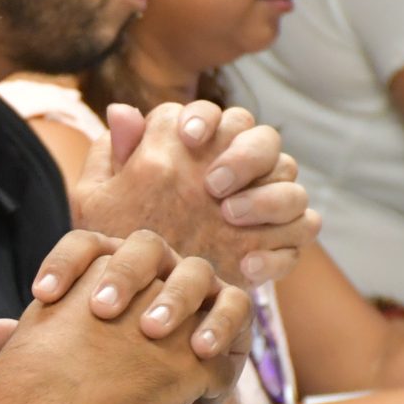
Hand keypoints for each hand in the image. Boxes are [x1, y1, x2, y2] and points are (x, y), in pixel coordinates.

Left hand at [0, 229, 246, 403]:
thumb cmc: (102, 371)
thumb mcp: (69, 360)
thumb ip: (31, 344)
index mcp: (110, 264)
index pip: (84, 246)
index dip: (62, 264)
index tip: (39, 296)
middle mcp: (156, 265)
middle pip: (143, 248)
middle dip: (123, 274)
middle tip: (101, 310)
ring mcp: (197, 285)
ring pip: (194, 271)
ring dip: (173, 298)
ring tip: (152, 331)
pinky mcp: (232, 312)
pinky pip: (236, 305)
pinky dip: (220, 325)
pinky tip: (201, 351)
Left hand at [72, 100, 317, 288]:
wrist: (142, 292)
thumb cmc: (120, 233)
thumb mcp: (101, 199)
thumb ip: (113, 156)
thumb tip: (118, 111)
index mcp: (203, 147)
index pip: (216, 115)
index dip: (206, 119)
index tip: (186, 138)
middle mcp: (243, 168)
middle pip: (266, 140)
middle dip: (245, 155)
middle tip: (213, 184)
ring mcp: (268, 205)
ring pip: (292, 186)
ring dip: (266, 199)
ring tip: (228, 218)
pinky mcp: (282, 243)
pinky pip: (302, 234)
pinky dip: (279, 249)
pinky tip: (245, 265)